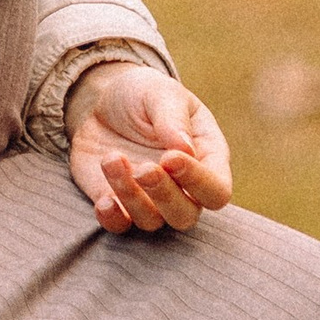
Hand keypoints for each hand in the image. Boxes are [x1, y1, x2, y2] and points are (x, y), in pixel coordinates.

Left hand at [66, 58, 232, 236]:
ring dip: (131, 198)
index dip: (198, 181)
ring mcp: (150, 199)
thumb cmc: (144, 95)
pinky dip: (112, 218)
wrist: (102, 100)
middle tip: (144, 168)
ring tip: (112, 159)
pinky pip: (119, 225)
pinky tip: (104, 201)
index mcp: (206, 158)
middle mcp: (182, 187)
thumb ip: (173, 119)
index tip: (170, 157)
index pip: (217, 189)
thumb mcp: (160, 93)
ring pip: (152, 221)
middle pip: (186, 215)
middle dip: (165, 196)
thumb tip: (185, 150)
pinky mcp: (117, 202)